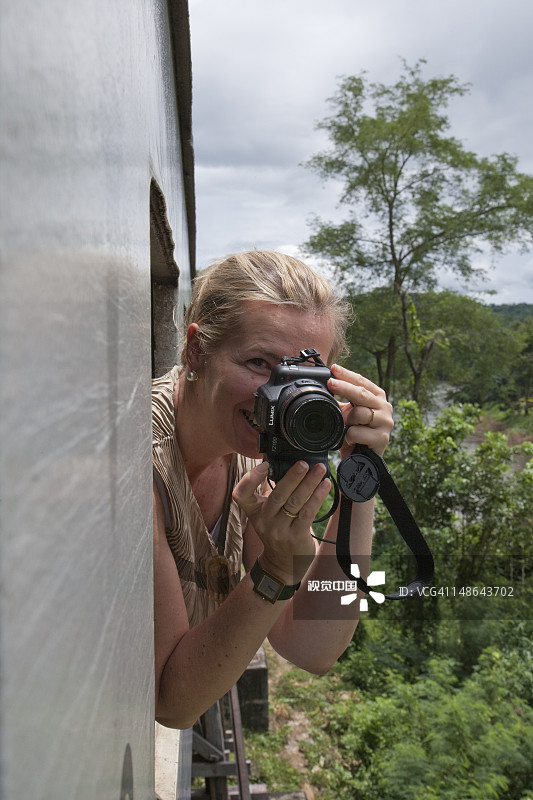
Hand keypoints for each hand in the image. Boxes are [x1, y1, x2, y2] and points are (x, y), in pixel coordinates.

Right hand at [232, 460, 330, 583]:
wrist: (282, 565)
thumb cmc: (278, 531)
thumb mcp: (267, 514)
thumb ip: (274, 493)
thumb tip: (290, 464)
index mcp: (254, 511)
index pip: (241, 494)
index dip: (250, 478)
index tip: (264, 465)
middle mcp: (264, 520)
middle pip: (277, 494)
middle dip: (292, 476)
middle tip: (304, 463)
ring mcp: (280, 530)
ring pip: (295, 502)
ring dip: (309, 484)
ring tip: (320, 470)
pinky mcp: (296, 536)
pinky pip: (308, 513)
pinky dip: (317, 497)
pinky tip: (325, 486)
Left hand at [328, 364, 393, 457]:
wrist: (361, 459)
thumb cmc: (356, 433)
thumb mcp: (348, 412)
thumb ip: (343, 398)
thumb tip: (327, 383)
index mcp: (377, 397)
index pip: (362, 381)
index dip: (347, 375)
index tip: (333, 369)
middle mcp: (385, 407)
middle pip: (362, 393)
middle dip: (344, 387)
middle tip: (330, 383)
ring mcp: (386, 423)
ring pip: (360, 413)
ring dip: (348, 419)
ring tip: (345, 426)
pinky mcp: (382, 439)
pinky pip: (358, 432)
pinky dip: (350, 435)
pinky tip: (350, 439)